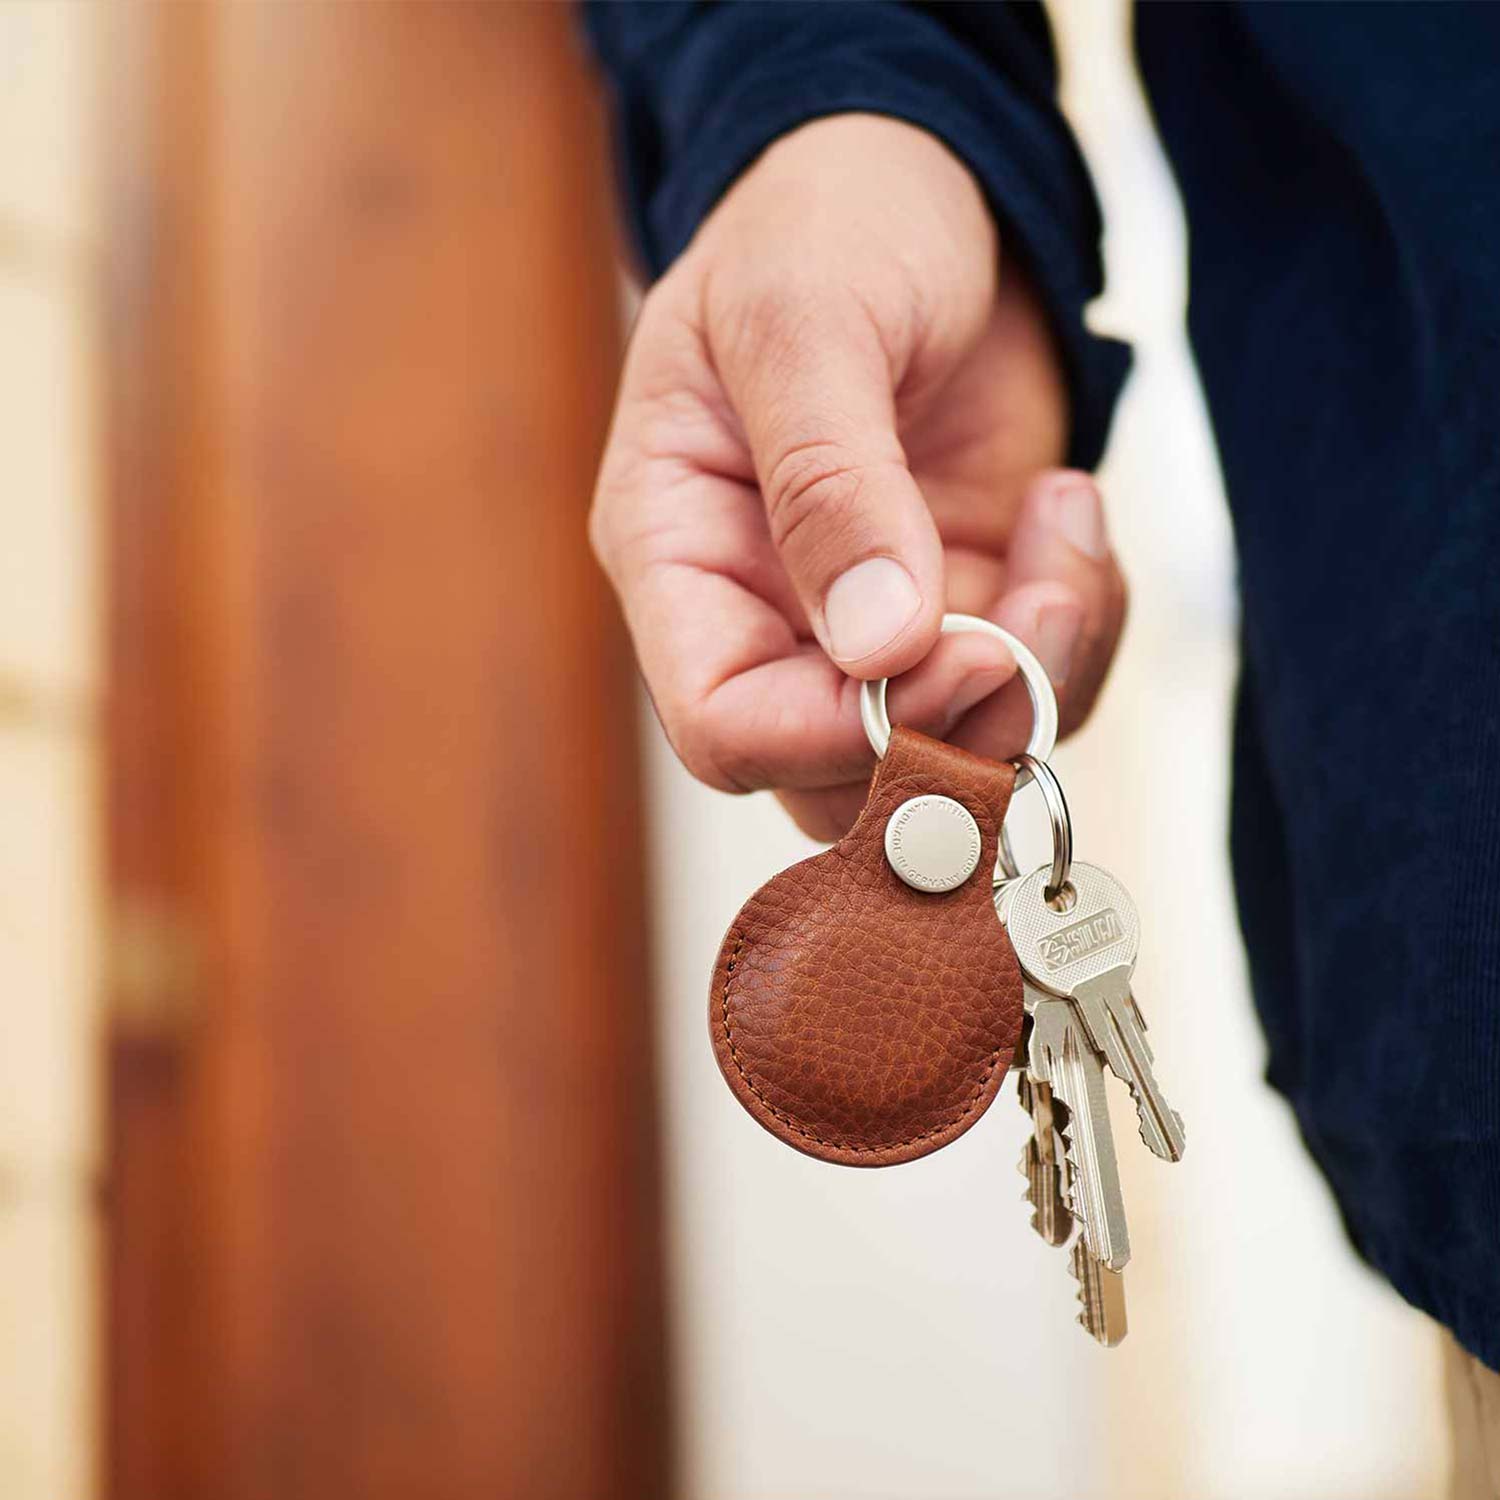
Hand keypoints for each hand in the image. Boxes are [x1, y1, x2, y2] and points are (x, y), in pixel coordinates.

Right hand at [591, 114, 1125, 839]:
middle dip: (959, 726)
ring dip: (1043, 673)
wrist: (924, 184)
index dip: (836, 733)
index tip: (954, 656)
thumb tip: (879, 646)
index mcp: (679, 551)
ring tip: (1064, 523)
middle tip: (1032, 611)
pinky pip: (1033, 688)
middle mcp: (763, 614)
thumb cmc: (829, 221)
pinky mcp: (960, 609)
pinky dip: (1081, 627)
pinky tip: (1067, 511)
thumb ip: (830, 481)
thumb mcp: (806, 318)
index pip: (724, 724)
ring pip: (950, 756)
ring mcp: (865, 625)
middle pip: (838, 781)